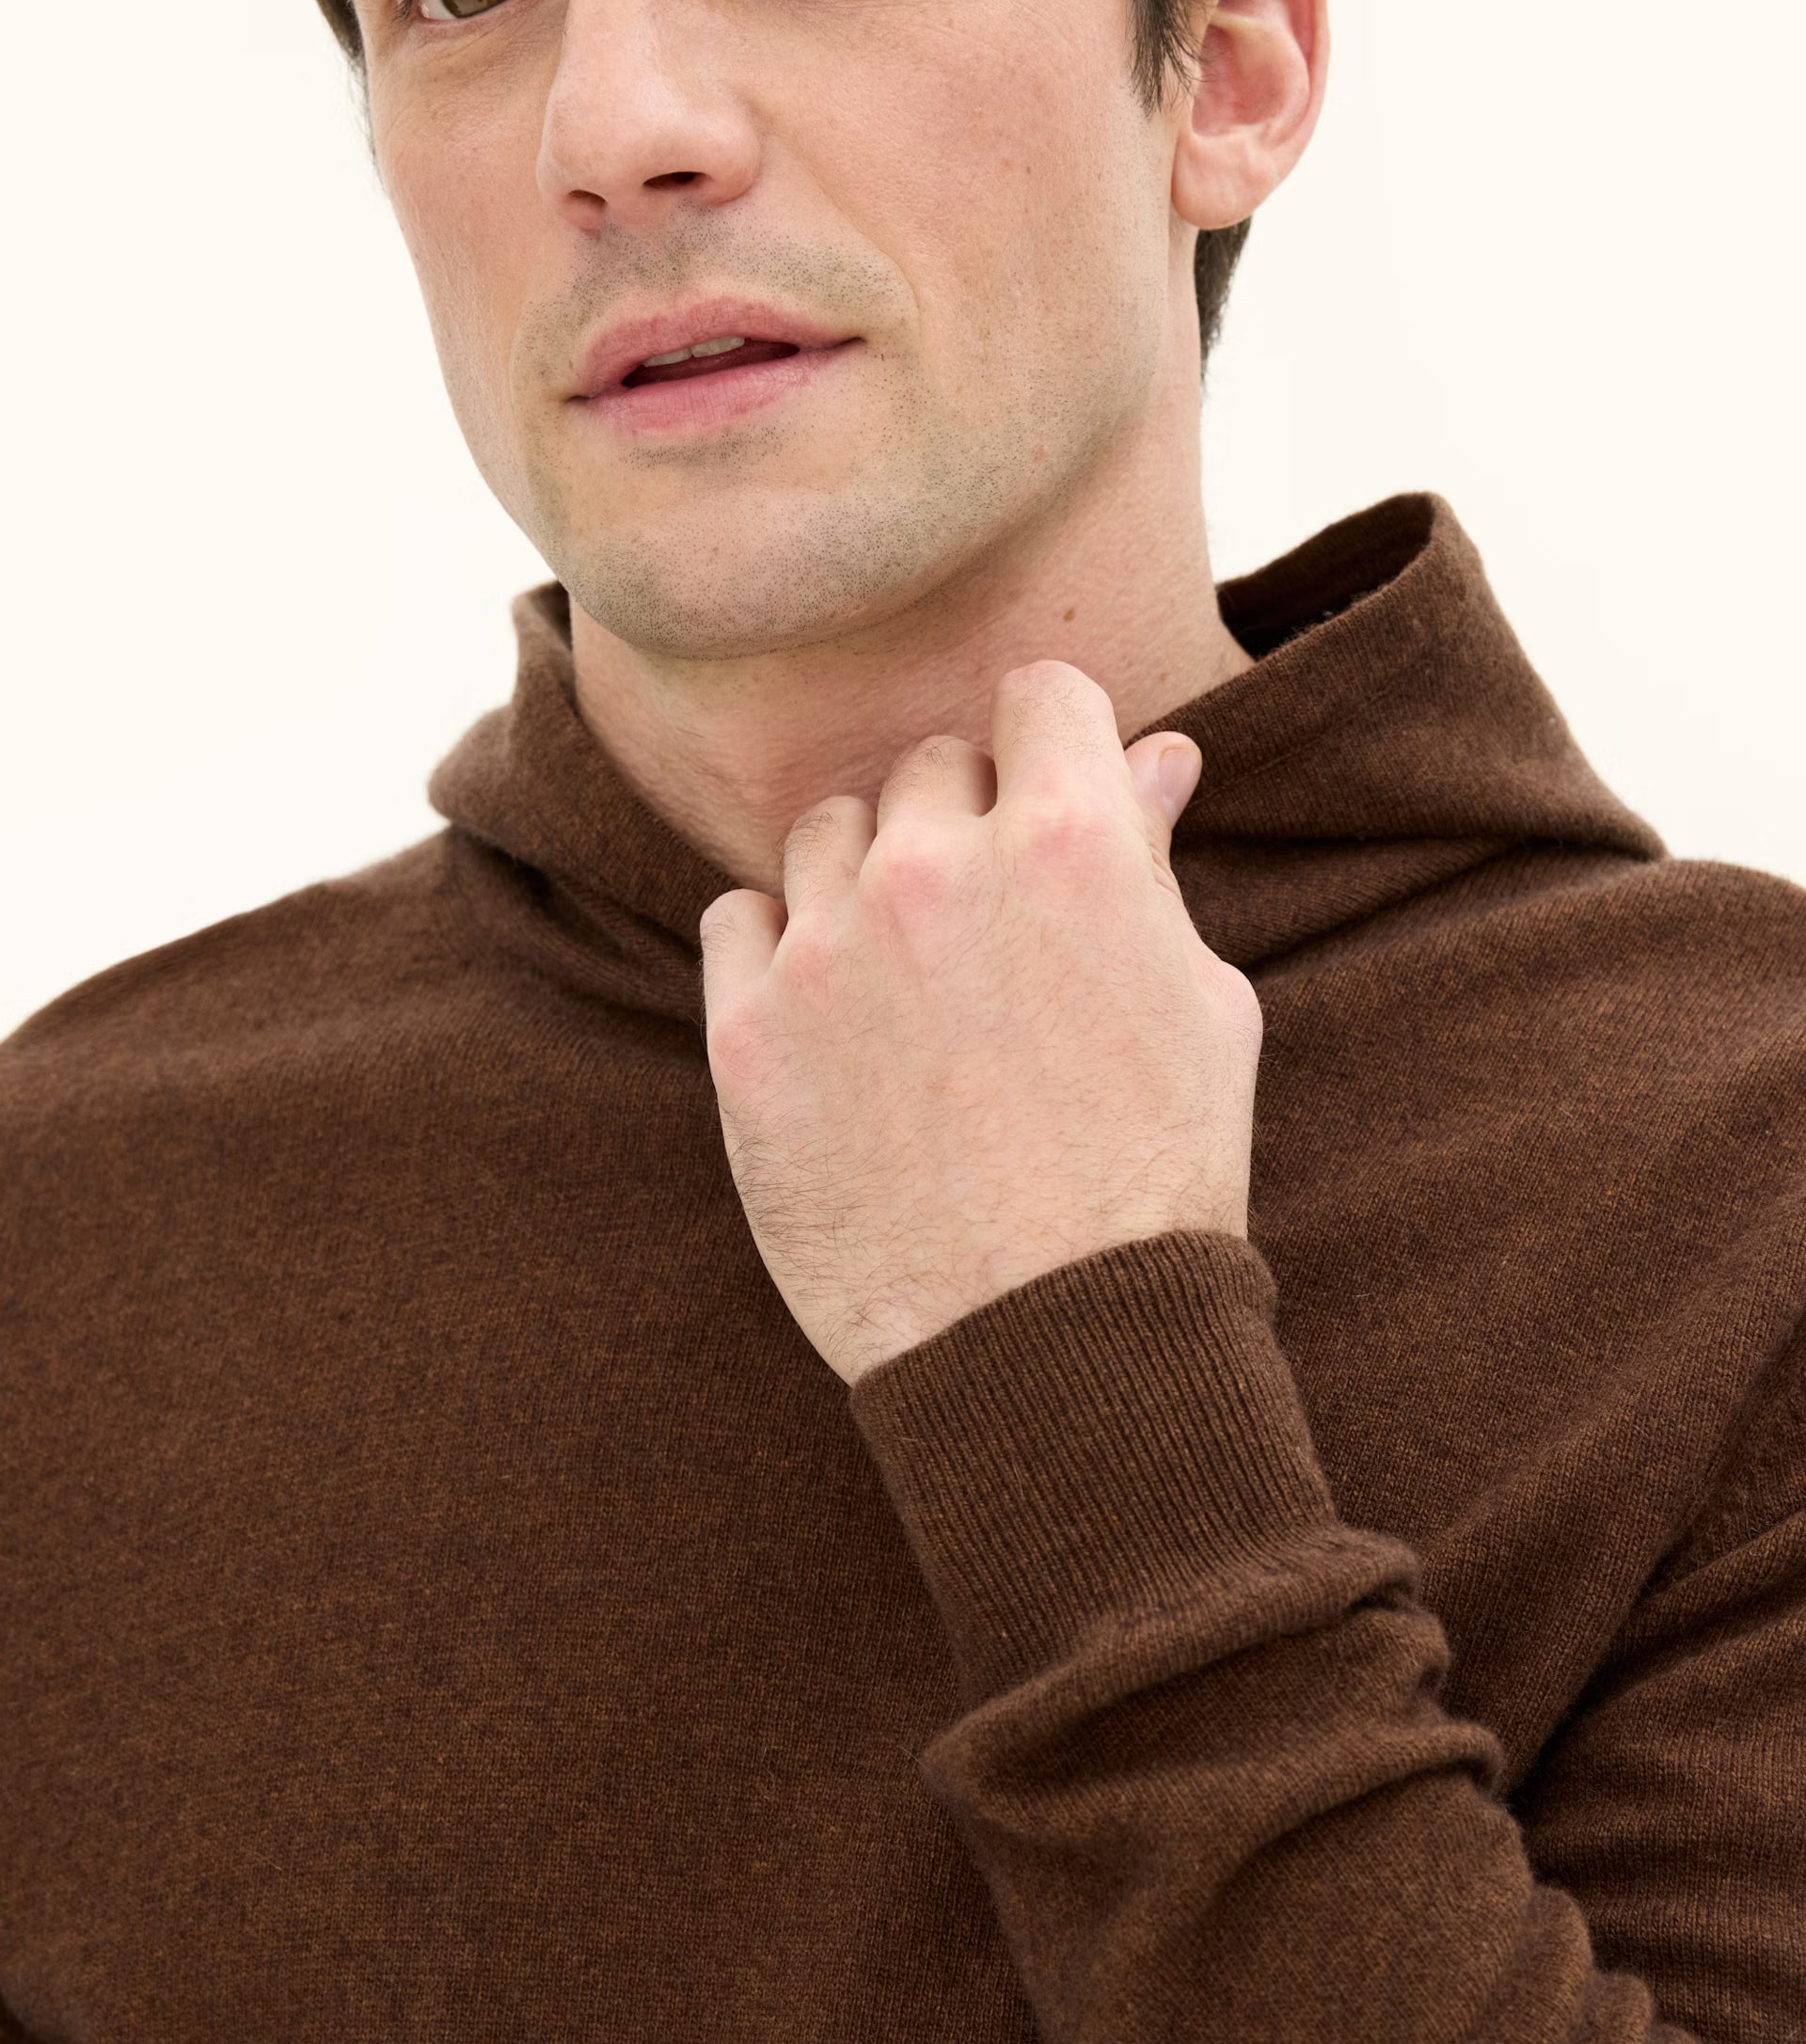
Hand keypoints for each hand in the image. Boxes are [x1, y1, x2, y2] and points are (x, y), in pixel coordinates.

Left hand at [698, 661, 1262, 1384]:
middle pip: (931, 764)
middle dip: (966, 821)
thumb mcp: (1198, 1009)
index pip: (1039, 697)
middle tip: (991, 927)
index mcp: (1071, 845)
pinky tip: (836, 1022)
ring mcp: (829, 950)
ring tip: (914, 984)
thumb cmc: (1152, 1180)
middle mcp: (937, 871)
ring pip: (827, 833)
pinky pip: (738, 919)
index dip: (1056, 747)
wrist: (1048, 1347)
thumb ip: (1153, 865)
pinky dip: (781, 951)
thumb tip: (1151, 757)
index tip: (1052, 802)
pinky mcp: (745, 1032)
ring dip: (869, 879)